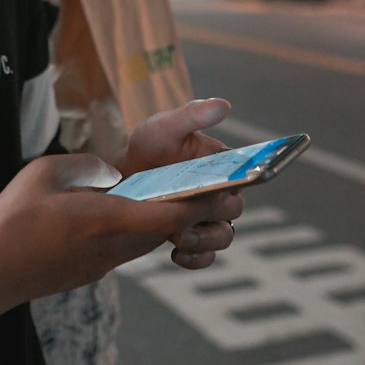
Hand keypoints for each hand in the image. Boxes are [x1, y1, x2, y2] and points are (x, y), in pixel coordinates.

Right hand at [0, 146, 242, 324]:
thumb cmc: (10, 223)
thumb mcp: (43, 173)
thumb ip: (86, 166)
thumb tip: (112, 173)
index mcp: (109, 221)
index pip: (174, 213)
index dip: (205, 200)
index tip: (226, 185)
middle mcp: (115, 247)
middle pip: (170, 227)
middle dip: (196, 208)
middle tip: (209, 183)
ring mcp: (104, 264)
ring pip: (151, 238)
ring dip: (168, 218)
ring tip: (171, 190)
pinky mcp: (91, 270)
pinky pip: (129, 246)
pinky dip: (141, 227)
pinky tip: (126, 209)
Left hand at [115, 97, 241, 269]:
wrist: (119, 181)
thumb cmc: (146, 150)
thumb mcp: (162, 128)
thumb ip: (191, 115)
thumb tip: (223, 105)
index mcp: (220, 164)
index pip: (245, 174)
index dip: (243, 180)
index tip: (230, 185)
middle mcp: (219, 192)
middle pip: (234, 209)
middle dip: (214, 213)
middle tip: (191, 214)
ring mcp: (206, 219)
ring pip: (223, 236)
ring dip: (205, 240)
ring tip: (179, 237)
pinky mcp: (193, 240)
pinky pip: (206, 257)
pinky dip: (196, 259)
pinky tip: (176, 253)